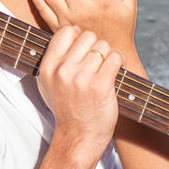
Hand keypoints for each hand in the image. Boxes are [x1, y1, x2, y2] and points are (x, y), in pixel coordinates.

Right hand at [36, 26, 123, 155]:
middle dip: (96, 47)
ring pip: (103, 46)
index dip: (79, 39)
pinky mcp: (100, 85)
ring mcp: (81, 77)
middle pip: (88, 36)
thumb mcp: (49, 83)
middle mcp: (62, 70)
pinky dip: (120, 62)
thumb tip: (73, 30)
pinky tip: (117, 72)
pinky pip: (116, 57)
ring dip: (109, 56)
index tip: (84, 53)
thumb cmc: (67, 110)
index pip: (66, 31)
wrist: (77, 138)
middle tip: (97, 64)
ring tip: (106, 71)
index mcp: (48, 66)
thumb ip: (56, 56)